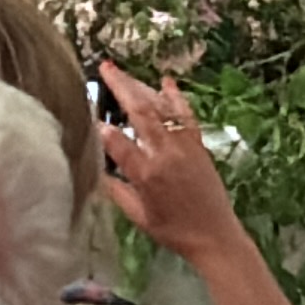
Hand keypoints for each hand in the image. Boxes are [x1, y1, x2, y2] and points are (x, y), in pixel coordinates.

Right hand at [93, 61, 251, 262]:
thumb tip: (95, 169)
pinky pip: (185, 115)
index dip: (101, 128)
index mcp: (146, 174)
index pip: (117, 142)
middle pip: (141, 112)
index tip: (88, 116)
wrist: (216, 236)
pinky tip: (165, 82)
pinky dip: (175, 97)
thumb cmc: (173, 231)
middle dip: (121, 86)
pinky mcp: (198, 145)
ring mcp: (184, 147)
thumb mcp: (137, 216)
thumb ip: (115, 189)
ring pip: (161, 108)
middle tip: (105, 68)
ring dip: (142, 86)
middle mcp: (166, 154)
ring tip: (124, 71)